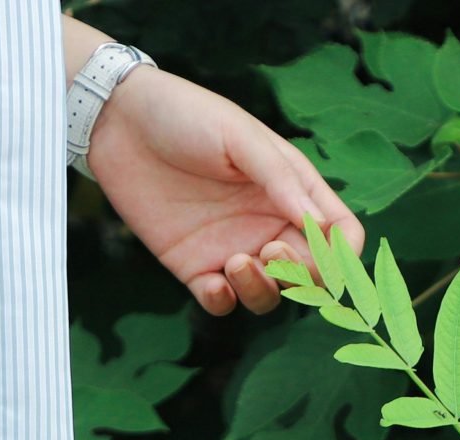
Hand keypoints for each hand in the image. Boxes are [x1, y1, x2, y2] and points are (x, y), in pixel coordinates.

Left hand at [84, 65, 363, 315]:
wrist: (120, 122)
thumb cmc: (188, 116)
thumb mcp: (241, 138)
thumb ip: (282, 181)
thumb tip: (322, 227)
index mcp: (293, 189)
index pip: (339, 235)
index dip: (340, 255)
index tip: (320, 253)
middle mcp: (269, 223)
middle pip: (309, 274)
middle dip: (299, 276)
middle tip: (269, 251)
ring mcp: (233, 247)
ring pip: (267, 295)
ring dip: (263, 291)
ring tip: (237, 262)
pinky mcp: (194, 266)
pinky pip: (221, 302)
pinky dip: (224, 302)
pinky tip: (214, 283)